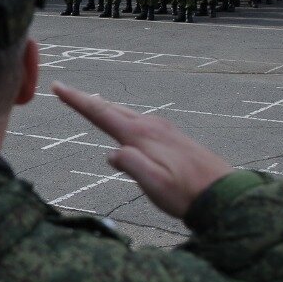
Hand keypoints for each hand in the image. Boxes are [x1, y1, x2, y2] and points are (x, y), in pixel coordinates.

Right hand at [52, 82, 233, 217]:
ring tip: (90, 102)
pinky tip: (124, 121)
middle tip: (65, 90)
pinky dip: (123, 116)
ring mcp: (164, 129)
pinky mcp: (173, 136)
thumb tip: (111, 153)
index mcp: (142, 135)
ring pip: (127, 113)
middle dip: (87, 100)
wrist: (223, 193)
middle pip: (112, 108)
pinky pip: (140, 120)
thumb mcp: (154, 185)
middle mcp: (152, 126)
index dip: (77, 101)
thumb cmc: (187, 194)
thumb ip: (131, 165)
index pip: (102, 114)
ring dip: (106, 107)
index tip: (58, 87)